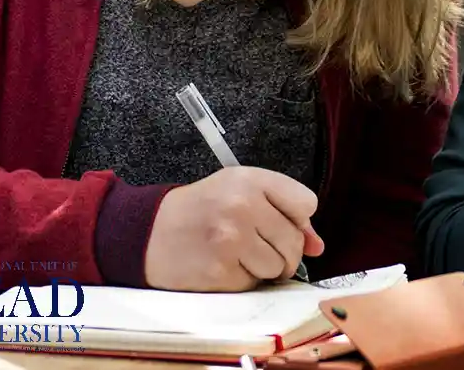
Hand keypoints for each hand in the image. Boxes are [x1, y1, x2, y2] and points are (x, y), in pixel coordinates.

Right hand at [144, 166, 324, 290]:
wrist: (147, 232)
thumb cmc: (201, 209)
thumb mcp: (241, 192)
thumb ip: (284, 212)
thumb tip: (317, 246)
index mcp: (251, 180)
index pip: (307, 203)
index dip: (297, 218)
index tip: (280, 221)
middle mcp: (243, 206)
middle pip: (294, 241)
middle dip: (284, 251)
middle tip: (260, 246)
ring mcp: (231, 240)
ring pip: (278, 266)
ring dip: (264, 268)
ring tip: (239, 255)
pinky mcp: (219, 271)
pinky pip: (253, 284)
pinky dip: (243, 280)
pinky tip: (223, 266)